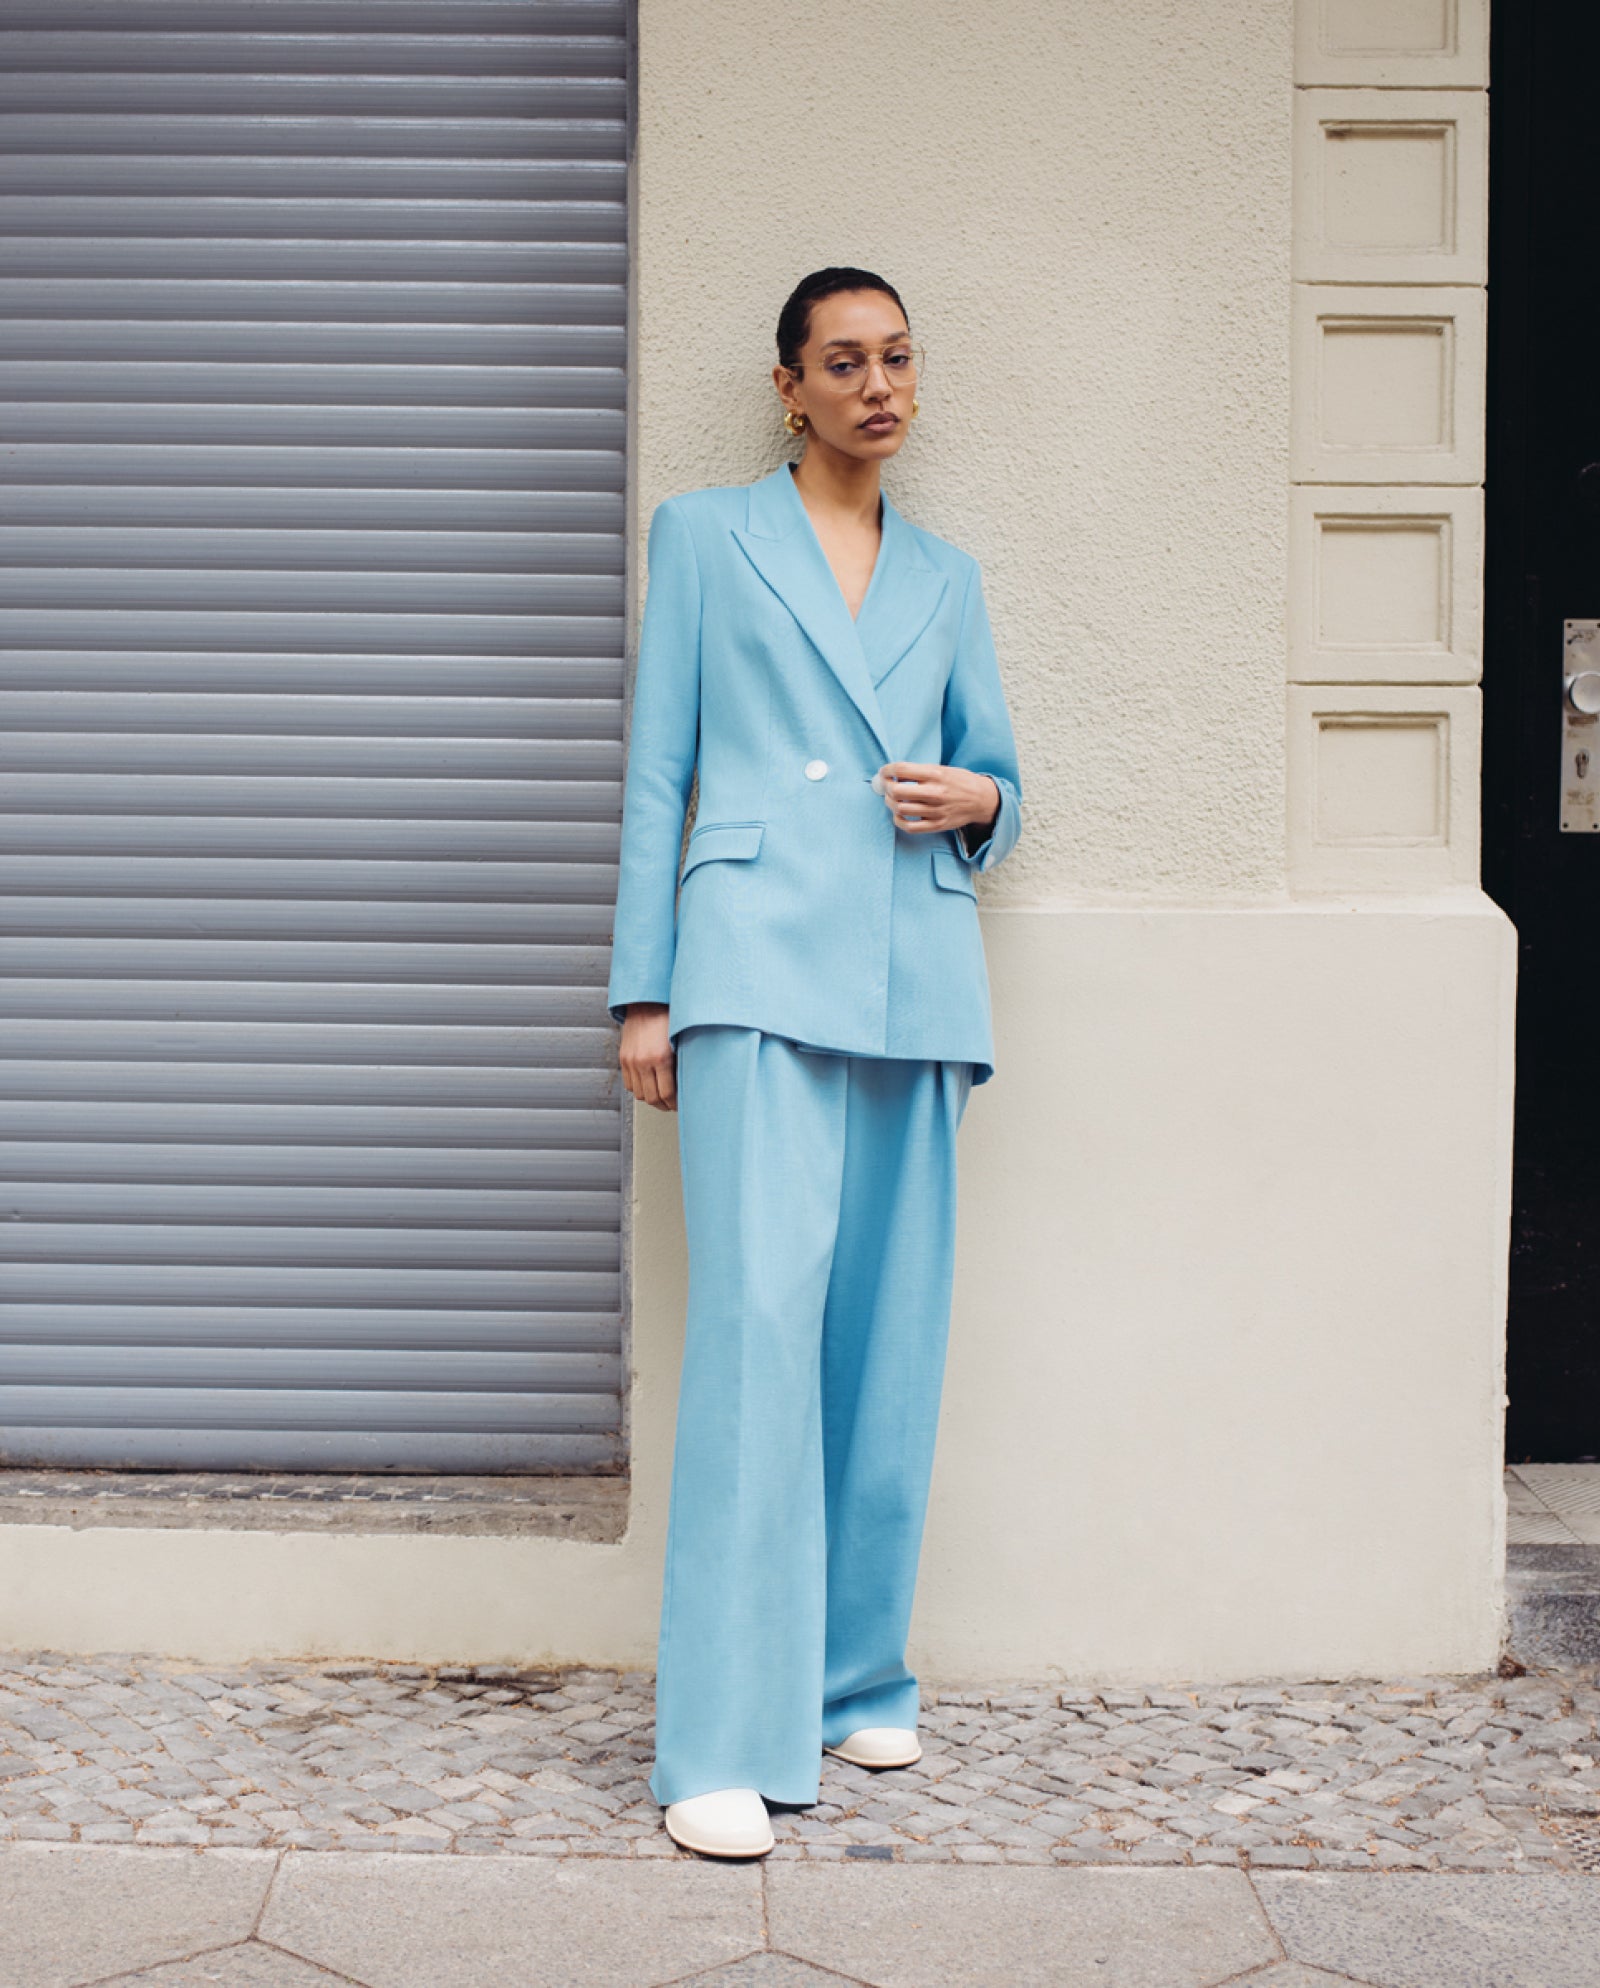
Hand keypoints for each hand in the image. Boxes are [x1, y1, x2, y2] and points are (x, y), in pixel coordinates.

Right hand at [619, 1002, 677, 1110]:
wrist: (647, 1002)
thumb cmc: (668, 1018)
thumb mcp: (680, 1041)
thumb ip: (681, 1063)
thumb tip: (687, 1083)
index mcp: (661, 1058)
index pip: (667, 1094)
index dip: (675, 1104)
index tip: (680, 1104)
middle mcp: (643, 1061)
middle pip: (652, 1098)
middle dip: (664, 1105)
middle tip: (672, 1105)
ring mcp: (631, 1060)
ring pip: (639, 1094)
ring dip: (650, 1099)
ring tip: (660, 1097)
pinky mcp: (623, 1058)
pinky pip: (629, 1084)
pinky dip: (638, 1089)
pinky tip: (648, 1086)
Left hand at [877, 762, 999, 835]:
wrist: (982, 800)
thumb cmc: (959, 782)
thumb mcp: (942, 769)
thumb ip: (920, 772)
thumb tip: (893, 774)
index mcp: (936, 774)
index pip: (901, 769)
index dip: (887, 770)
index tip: (884, 772)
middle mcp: (935, 793)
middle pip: (897, 791)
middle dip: (886, 788)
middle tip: (886, 786)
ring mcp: (936, 811)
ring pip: (900, 809)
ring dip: (890, 803)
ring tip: (892, 799)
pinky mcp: (937, 825)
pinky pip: (909, 827)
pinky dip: (899, 820)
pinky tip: (900, 814)